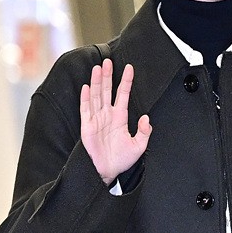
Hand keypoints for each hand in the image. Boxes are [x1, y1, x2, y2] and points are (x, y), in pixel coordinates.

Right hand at [80, 59, 151, 185]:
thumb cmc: (121, 160)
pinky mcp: (87, 126)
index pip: (122, 94)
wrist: (107, 172)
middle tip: (108, 61)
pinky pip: (86, 110)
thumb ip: (144, 132)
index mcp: (120, 118)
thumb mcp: (139, 147)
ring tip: (98, 68)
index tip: (129, 68)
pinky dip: (86, 99)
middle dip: (108, 75)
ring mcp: (96, 119)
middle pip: (107, 90)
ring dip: (97, 82)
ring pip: (96, 96)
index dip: (126, 81)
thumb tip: (146, 118)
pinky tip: (87, 88)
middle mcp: (107, 115)